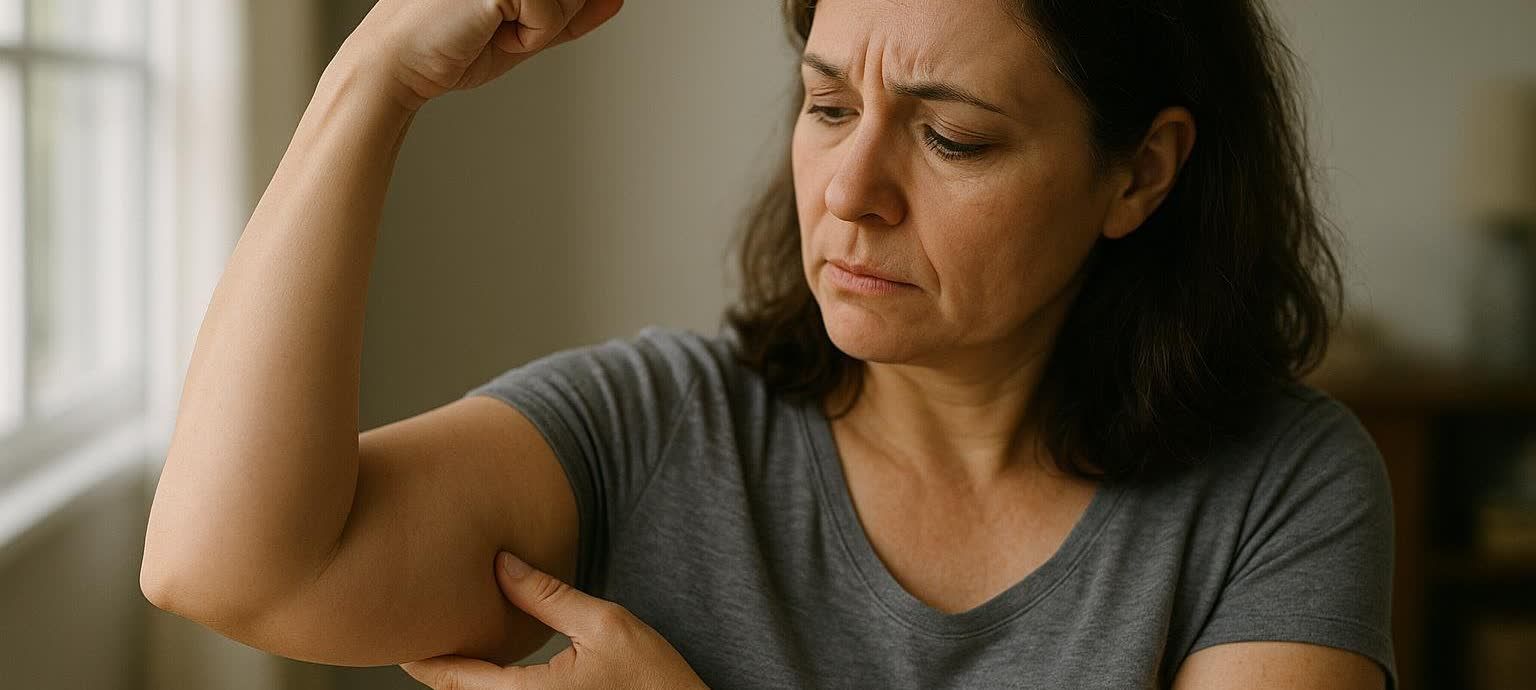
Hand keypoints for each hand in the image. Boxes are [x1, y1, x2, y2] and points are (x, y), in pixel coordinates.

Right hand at [338, 0, 624, 110]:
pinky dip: (530, 36)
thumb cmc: (450, 47)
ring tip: (492, 30)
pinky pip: (550, 13)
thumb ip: (570, 13)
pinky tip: (489, 32)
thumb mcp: (522, 30)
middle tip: (503, 29)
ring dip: (541, 28)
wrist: (398, 64)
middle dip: (554, 15)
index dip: (567, 6)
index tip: (522, 27)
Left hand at [400, 552, 708, 688]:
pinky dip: (487, 688)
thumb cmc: (655, 679)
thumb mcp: (607, 625)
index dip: (423, 657)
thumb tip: (499, 563)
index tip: (399, 634)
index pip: (456, 680)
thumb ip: (549, 597)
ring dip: (462, 681)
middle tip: (413, 634)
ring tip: (444, 648)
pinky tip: (487, 669)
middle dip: (437, 669)